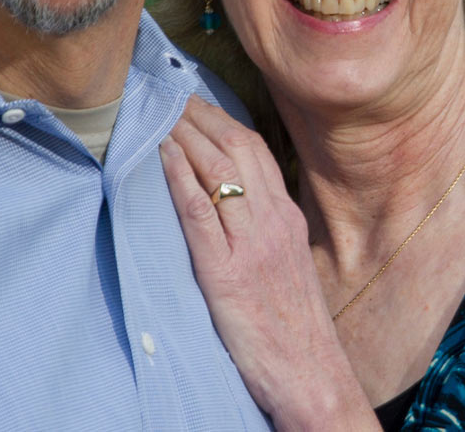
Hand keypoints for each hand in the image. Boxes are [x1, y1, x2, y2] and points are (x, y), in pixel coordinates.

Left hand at [161, 96, 378, 430]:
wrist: (311, 374)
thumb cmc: (292, 325)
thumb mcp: (285, 263)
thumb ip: (261, 229)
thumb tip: (227, 202)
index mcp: (286, 215)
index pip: (252, 147)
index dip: (217, 117)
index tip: (188, 97)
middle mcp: (273, 220)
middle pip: (235, 147)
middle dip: (196, 114)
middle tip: (162, 91)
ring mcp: (252, 245)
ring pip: (218, 170)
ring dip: (182, 134)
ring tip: (153, 111)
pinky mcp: (227, 273)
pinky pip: (200, 213)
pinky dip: (177, 177)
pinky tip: (158, 156)